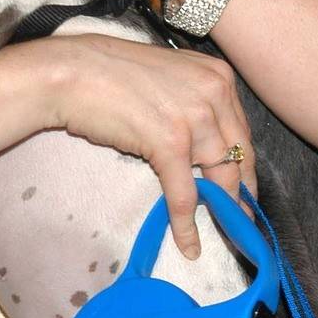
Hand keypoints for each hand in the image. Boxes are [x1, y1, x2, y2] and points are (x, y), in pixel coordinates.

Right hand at [40, 32, 257, 257]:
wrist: (72, 72)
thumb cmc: (111, 72)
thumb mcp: (170, 77)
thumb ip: (194, 101)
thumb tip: (205, 139)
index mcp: (218, 76)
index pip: (241, 130)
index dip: (244, 165)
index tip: (245, 188)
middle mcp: (215, 93)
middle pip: (238, 155)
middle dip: (242, 192)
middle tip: (242, 218)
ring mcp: (195, 118)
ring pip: (220, 177)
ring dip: (224, 211)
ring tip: (226, 234)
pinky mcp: (170, 142)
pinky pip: (185, 194)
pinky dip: (187, 224)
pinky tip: (189, 245)